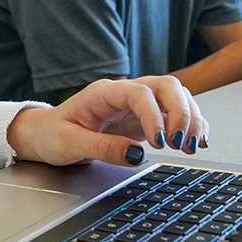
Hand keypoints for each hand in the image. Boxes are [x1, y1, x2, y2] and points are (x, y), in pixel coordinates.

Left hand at [6, 76, 207, 167]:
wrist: (46, 134)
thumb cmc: (53, 134)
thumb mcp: (71, 144)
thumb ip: (103, 148)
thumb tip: (136, 155)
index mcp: (103, 93)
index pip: (139, 93)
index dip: (154, 115)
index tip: (158, 143)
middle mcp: (123, 93)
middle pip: (165, 86)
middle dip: (181, 112)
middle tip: (180, 144)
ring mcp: (135, 103)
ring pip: (175, 96)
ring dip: (190, 118)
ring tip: (190, 146)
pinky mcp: (143, 117)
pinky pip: (174, 112)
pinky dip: (189, 124)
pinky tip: (195, 141)